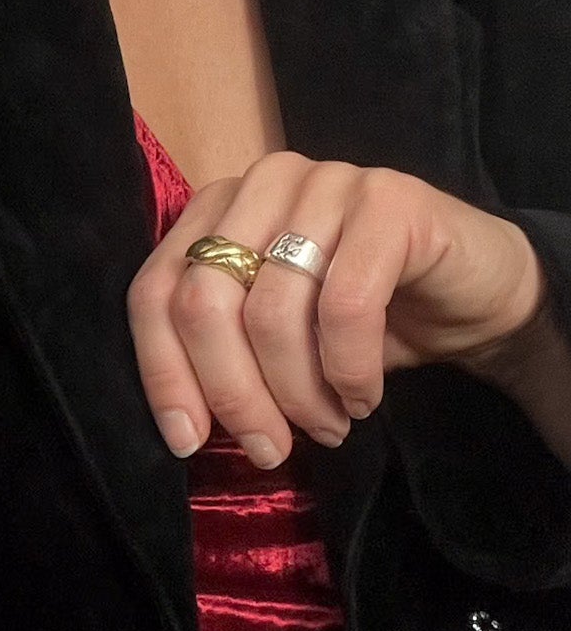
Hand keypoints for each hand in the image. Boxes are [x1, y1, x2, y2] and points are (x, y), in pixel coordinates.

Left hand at [126, 150, 547, 467]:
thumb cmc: (366, 318)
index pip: (155, 292)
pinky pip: (344, 305)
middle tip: (269, 448)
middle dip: (232, 392)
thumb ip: (224, 356)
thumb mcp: (277, 339)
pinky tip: (362, 397)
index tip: (188, 441)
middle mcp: (260, 183)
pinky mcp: (388, 200)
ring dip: (297, 392)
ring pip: (271, 310)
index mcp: (215, 211)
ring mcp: (325, 182)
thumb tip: (184, 428)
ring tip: (327, 427)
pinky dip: (348, 369)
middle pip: (203, 301)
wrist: (475, 294)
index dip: (164, 373)